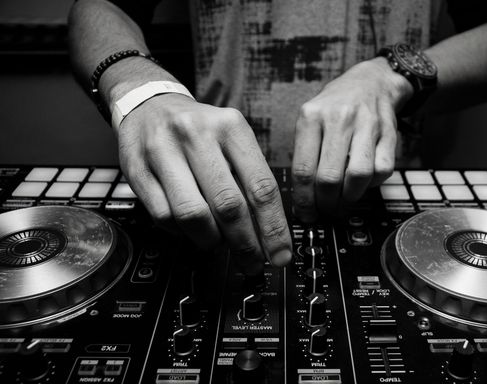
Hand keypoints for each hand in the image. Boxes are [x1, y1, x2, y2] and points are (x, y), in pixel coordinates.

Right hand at [116, 94, 292, 274]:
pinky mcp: (137, 169)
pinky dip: (181, 232)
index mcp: (231, 127)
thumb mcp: (233, 138)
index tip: (280, 254)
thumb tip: (268, 232)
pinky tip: (189, 228)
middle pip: (229, 205)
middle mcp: (197, 135)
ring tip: (218, 243)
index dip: (273, 228)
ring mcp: (163, 151)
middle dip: (245, 243)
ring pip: (193, 215)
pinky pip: (164, 216)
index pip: (261, 186)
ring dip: (210, 240)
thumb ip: (250, 178)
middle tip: (252, 262)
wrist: (149, 105)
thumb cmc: (199, 129)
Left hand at [292, 57, 412, 221]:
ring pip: (357, 176)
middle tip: (326, 212)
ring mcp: (366, 125)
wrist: (370, 82)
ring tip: (343, 203)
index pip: (303, 170)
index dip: (304, 200)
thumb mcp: (309, 119)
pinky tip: (363, 184)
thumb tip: (302, 198)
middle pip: (329, 177)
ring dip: (349, 198)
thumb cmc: (334, 107)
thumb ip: (304, 154)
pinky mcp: (388, 133)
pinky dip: (372, 185)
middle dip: (326, 204)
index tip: (306, 214)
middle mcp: (338, 118)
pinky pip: (382, 170)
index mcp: (311, 117)